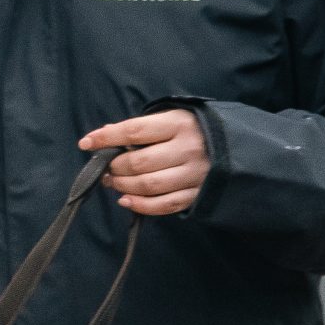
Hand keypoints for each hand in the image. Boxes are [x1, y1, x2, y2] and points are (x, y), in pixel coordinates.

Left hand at [79, 109, 209, 216]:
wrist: (238, 147)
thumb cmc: (195, 130)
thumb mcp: (173, 118)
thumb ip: (142, 127)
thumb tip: (105, 135)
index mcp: (179, 124)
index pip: (134, 131)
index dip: (106, 138)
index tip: (86, 143)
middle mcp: (188, 149)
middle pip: (139, 162)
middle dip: (115, 167)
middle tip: (106, 169)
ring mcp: (195, 174)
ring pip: (149, 185)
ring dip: (124, 186)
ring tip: (113, 183)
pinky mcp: (199, 194)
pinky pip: (165, 205)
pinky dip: (141, 205)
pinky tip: (127, 200)